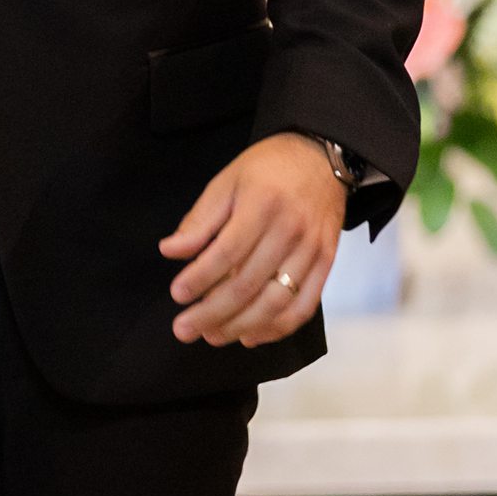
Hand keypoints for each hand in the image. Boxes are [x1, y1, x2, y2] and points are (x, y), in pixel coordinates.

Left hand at [161, 131, 345, 346]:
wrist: (322, 158)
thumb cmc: (267, 169)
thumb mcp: (226, 182)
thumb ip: (200, 220)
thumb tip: (169, 251)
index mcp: (262, 205)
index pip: (227, 253)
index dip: (200, 278)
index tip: (177, 295)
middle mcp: (291, 231)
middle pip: (249, 284)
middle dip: (212, 313)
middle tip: (184, 329)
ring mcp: (312, 250)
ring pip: (276, 302)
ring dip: (241, 326)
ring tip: (212, 336)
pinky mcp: (327, 264)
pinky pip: (304, 306)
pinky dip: (278, 328)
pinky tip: (251, 337)